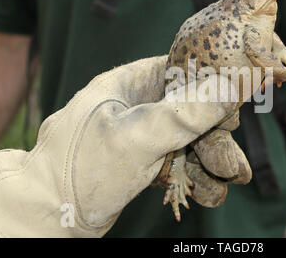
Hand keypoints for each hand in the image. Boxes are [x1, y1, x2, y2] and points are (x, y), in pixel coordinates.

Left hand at [0, 55, 237, 236]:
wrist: (48, 216)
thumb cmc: (81, 170)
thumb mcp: (136, 138)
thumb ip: (183, 114)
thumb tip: (230, 88)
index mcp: (130, 83)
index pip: (181, 69)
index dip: (213, 82)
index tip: (237, 101)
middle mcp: (138, 105)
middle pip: (192, 108)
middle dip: (216, 135)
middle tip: (231, 161)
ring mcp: (142, 134)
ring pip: (189, 138)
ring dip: (212, 159)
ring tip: (233, 178)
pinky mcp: (144, 160)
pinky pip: (179, 160)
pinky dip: (196, 175)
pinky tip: (213, 191)